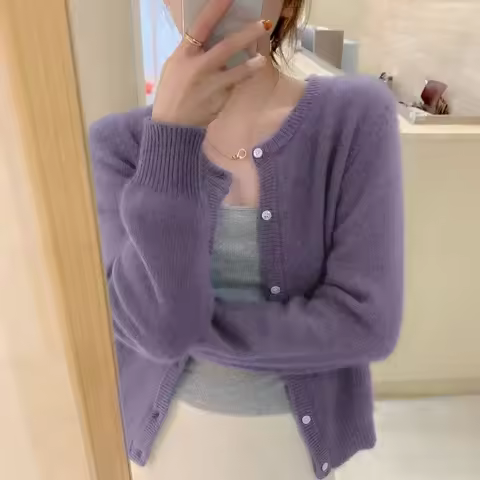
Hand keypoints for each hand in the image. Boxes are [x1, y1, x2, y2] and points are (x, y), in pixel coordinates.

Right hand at [152, 0, 271, 126]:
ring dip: (252, 65)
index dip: (216, 9)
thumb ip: (192, 53)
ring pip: (238, 72)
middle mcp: (200, 68)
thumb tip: (211, 39)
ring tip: (260, 60)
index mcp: (184, 55)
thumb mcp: (174, 66)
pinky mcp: (221, 102)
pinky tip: (234, 86)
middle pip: (227, 46)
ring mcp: (212, 87)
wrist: (172, 126)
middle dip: (248, 34)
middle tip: (264, 24)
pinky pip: (232, 89)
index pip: (202, 26)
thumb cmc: (171, 93)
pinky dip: (235, 85)